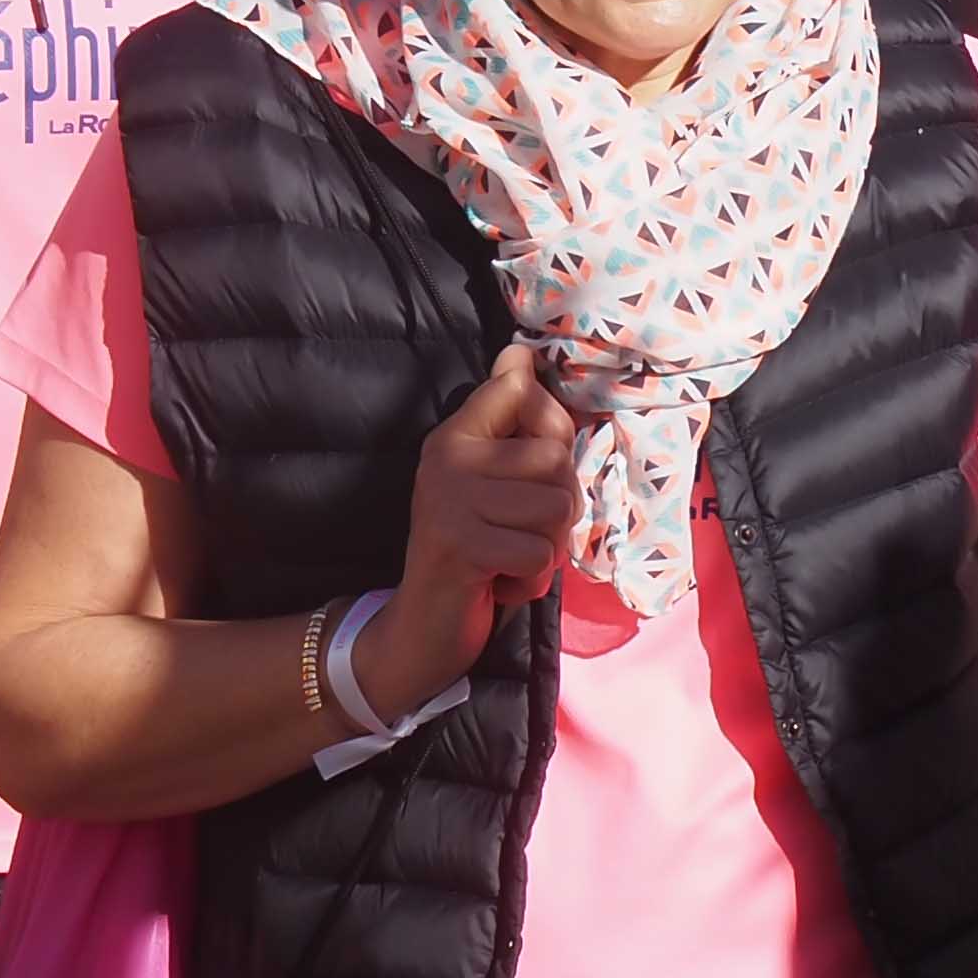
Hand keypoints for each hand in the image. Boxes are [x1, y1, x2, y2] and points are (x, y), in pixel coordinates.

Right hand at [364, 343, 582, 721]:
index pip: (522, 391)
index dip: (551, 431)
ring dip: (546, 547)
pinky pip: (539, 553)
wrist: (420, 627)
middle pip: (556, 459)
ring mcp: (448, 500)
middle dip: (557, 508)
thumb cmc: (474, 550)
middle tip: (518, 532)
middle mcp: (447, 457)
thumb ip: (513, 419)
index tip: (524, 472)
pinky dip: (531, 580)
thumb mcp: (495, 482)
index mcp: (456, 434)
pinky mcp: (459, 546)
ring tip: (508, 556)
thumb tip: (520, 350)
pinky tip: (499, 582)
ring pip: (556, 509)